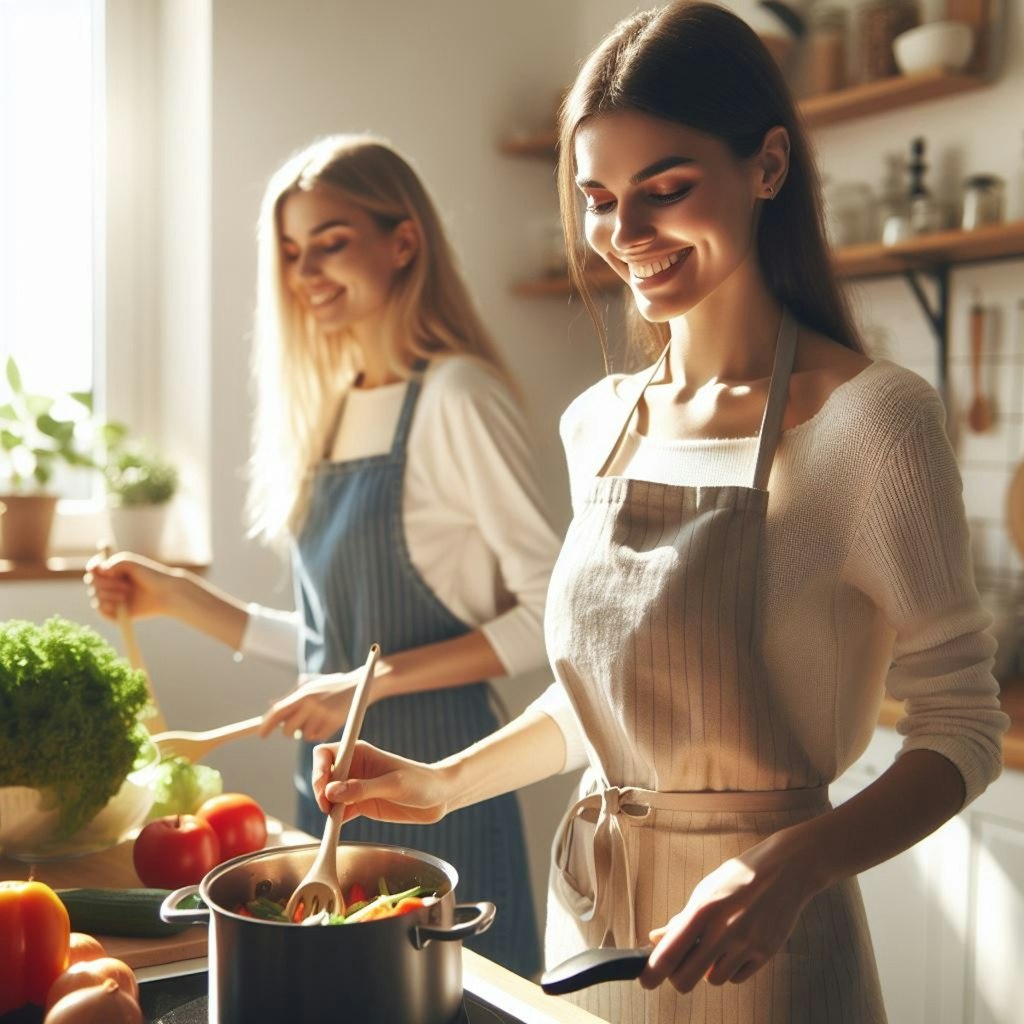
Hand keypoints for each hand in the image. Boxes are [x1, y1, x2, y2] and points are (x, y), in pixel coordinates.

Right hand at [83, 551, 176, 620]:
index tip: (97, 568)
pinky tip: (121, 604)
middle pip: (92, 583)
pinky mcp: (115, 613)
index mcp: (112, 570)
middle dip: (105, 584)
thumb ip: (115, 563)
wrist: (166, 594)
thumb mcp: (132, 564)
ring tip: (127, 594)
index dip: (92, 568)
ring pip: (96, 597)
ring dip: (109, 594)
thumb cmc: (151, 576)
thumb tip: (99, 570)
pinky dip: (107, 607)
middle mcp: (109, 584)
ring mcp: (111, 599)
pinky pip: (101, 611)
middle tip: (126, 585)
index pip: (93, 568)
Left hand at [259, 670, 363, 740]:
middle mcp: (311, 705)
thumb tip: (270, 704)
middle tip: (296, 725)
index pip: (278, 712)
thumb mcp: (309, 684)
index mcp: (303, 694)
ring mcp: (323, 716)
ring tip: (317, 718)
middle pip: (288, 730)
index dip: (266, 724)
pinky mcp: (334, 725)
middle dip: (289, 731)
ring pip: (303, 736)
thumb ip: (290, 696)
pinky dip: (318, 733)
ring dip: (306, 731)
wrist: (358, 685)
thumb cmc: (330, 684)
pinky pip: (317, 738)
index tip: (261, 735)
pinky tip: (326, 721)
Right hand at [312, 740, 452, 823]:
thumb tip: (331, 793)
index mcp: (360, 753)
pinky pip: (340, 811)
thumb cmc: (421, 781)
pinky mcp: (361, 804)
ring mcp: (356, 787)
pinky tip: (339, 825)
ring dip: (326, 807)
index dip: (319, 769)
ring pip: (328, 795)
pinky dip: (336, 819)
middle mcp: (354, 769)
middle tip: (328, 808)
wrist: (439, 796)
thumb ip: (362, 789)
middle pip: (323, 776)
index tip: (324, 788)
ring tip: (334, 819)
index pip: (326, 754)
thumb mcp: (393, 784)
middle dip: (320, 791)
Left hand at [640, 829, 817, 991]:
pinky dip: (730, 968)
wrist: (785, 871)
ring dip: (707, 970)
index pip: (671, 951)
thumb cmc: (739, 878)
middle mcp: (724, 930)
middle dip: (677, 978)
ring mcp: (746, 944)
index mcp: (704, 909)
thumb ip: (682, 918)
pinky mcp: (765, 953)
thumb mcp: (706, 890)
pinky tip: (734, 948)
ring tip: (714, 946)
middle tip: (677, 968)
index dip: (654, 971)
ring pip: (713, 980)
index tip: (646, 981)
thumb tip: (655, 939)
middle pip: (687, 978)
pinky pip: (736, 977)